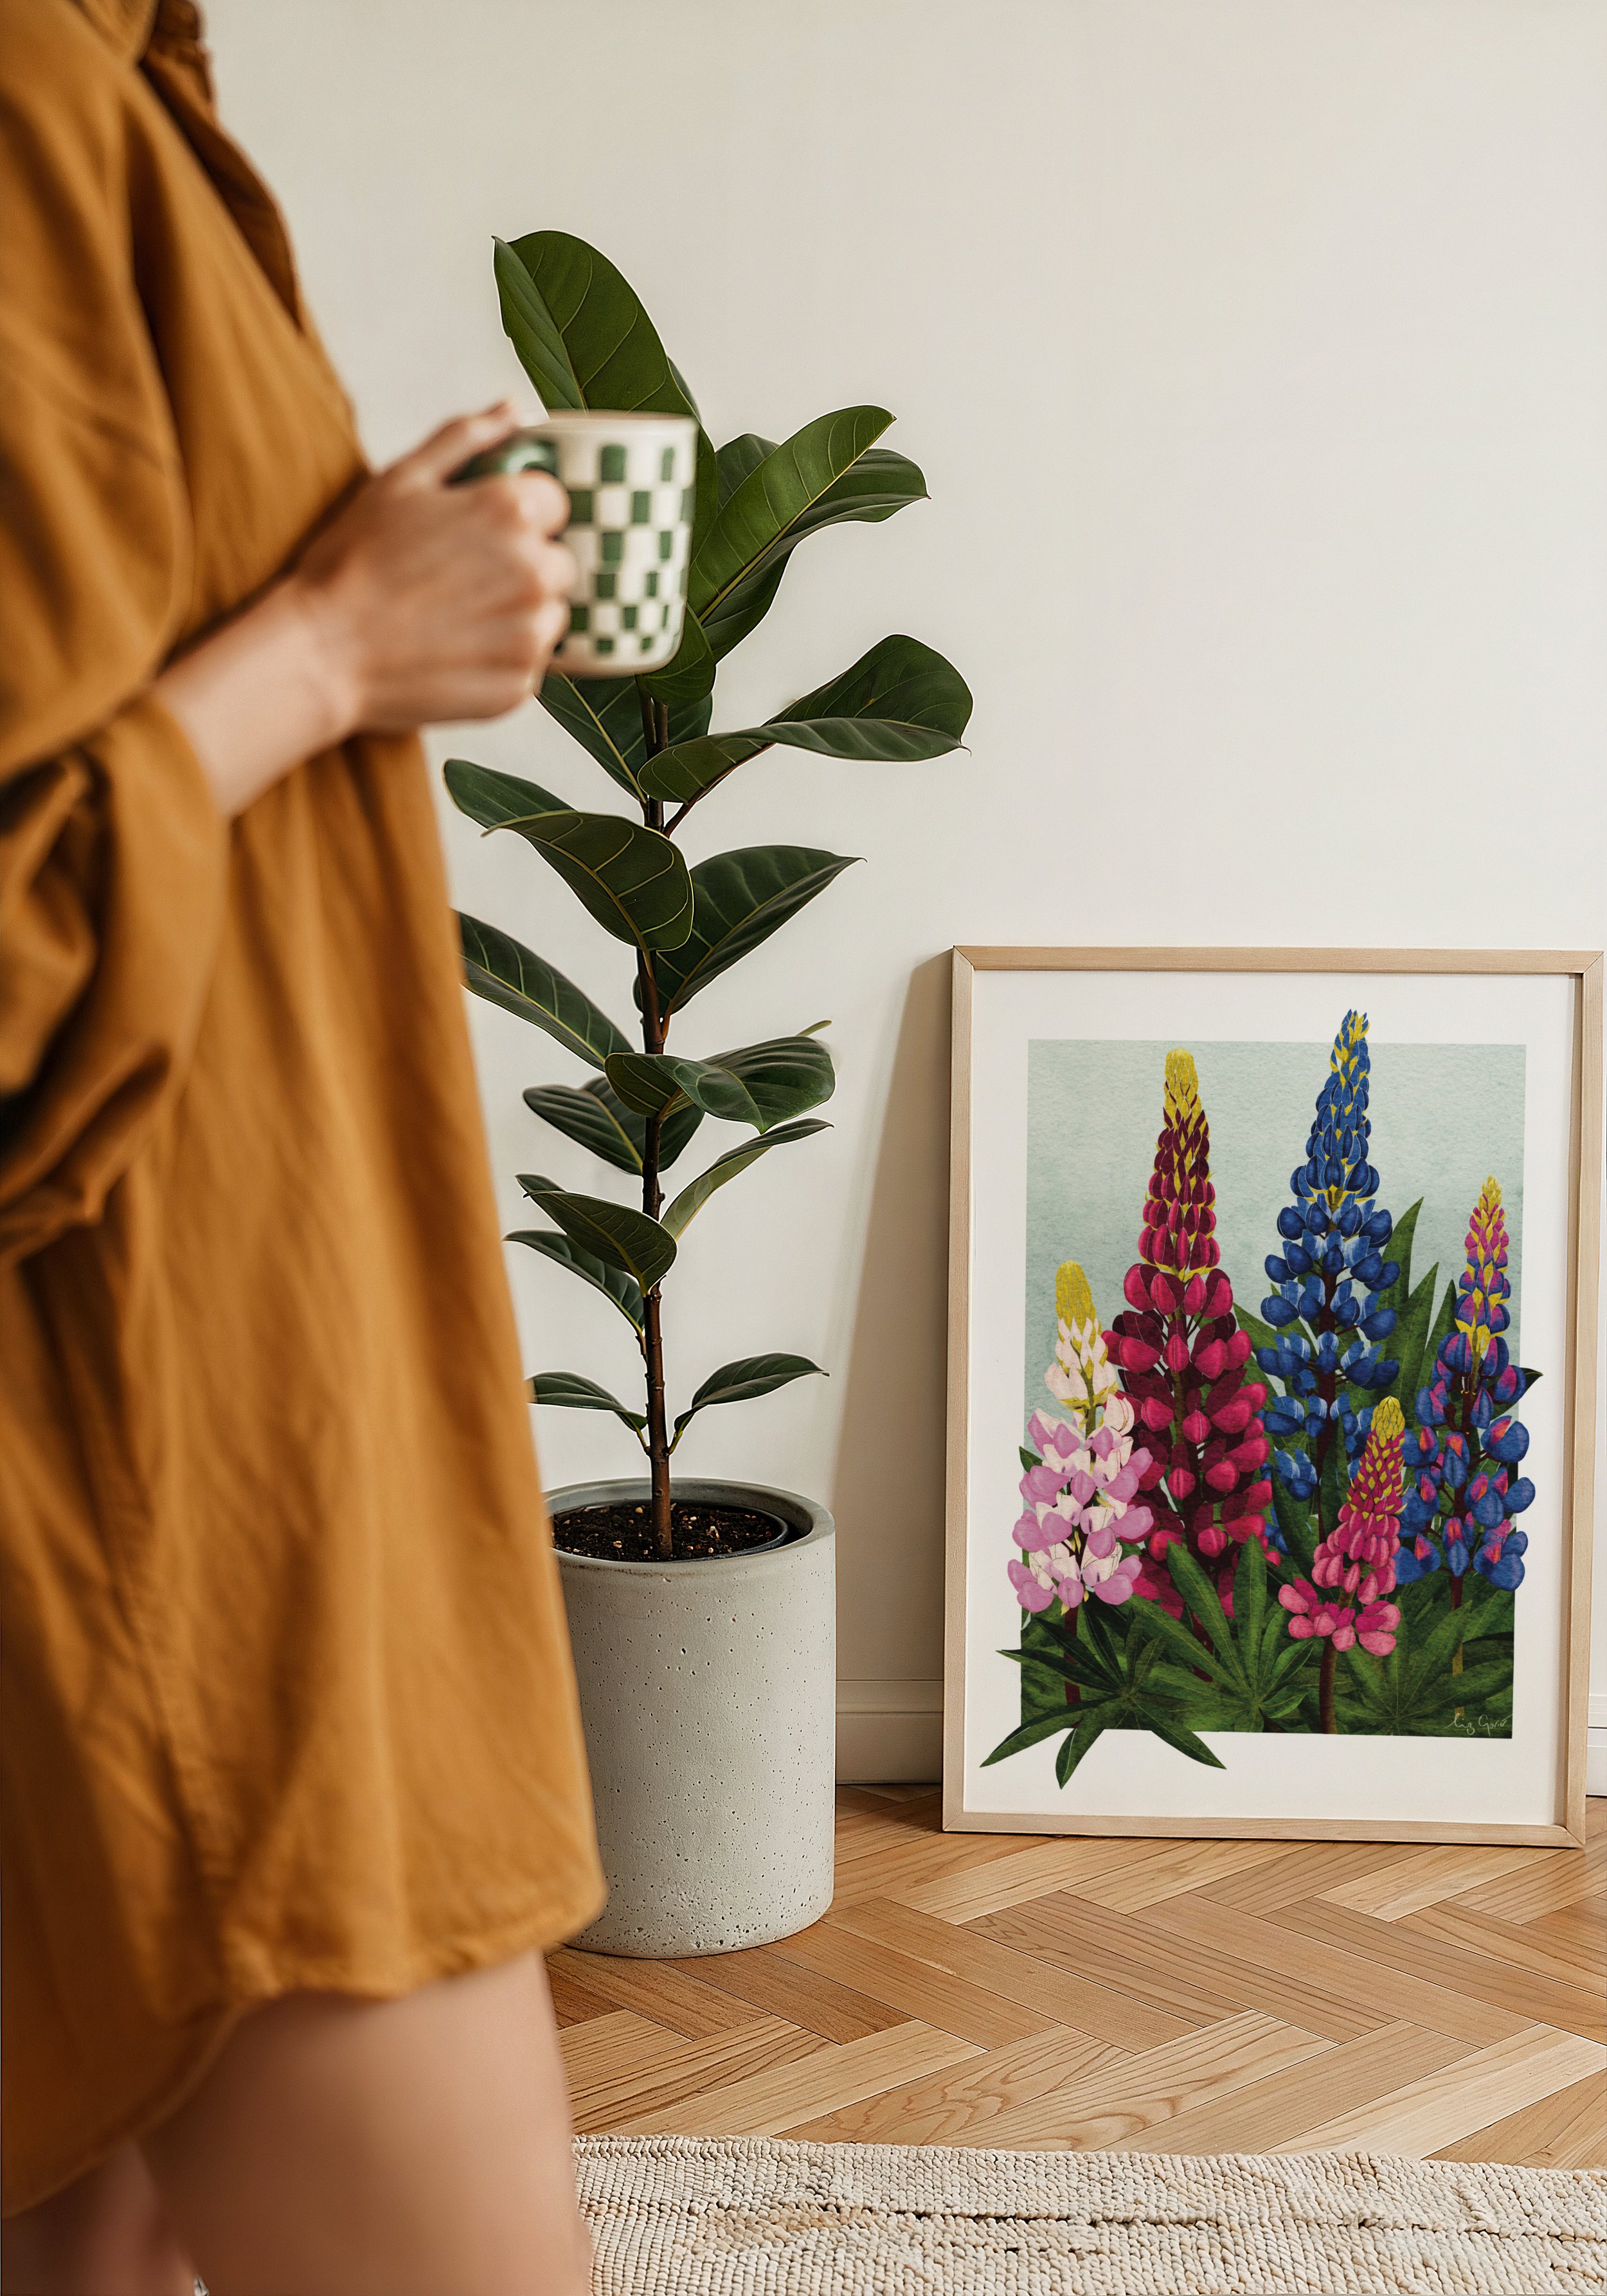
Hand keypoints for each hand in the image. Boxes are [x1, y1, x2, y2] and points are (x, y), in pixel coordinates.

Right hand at [292, 403, 577, 732]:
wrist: (322, 653)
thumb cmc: (353, 562)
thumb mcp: (401, 479)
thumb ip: (466, 439)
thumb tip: (513, 410)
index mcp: (511, 511)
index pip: (555, 502)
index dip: (520, 513)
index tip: (480, 530)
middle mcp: (534, 572)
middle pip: (559, 562)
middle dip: (524, 564)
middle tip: (463, 577)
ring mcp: (530, 635)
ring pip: (550, 615)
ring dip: (518, 614)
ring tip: (455, 617)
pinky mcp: (519, 686)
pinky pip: (530, 665)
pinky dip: (502, 659)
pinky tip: (454, 651)